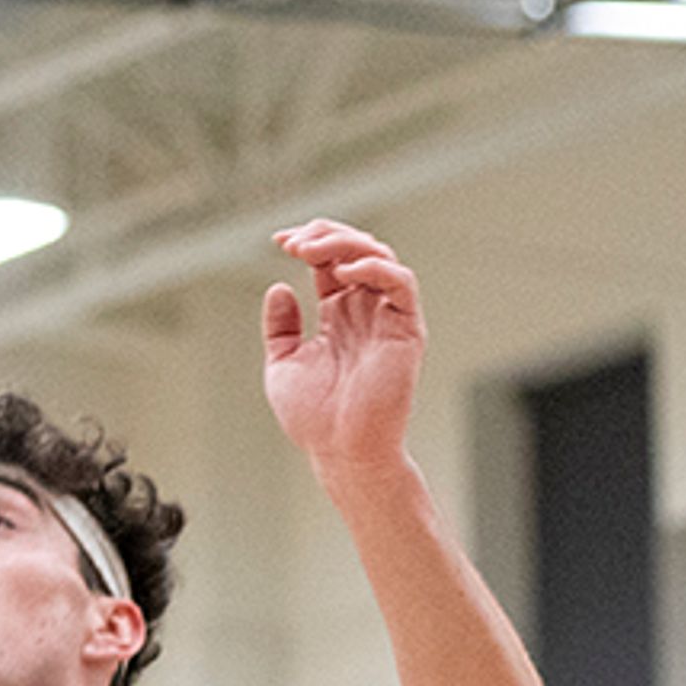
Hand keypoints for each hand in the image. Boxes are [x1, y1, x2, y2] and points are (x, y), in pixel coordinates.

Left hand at [265, 219, 423, 479]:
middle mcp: (365, 311)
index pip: (330, 260)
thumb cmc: (315, 418)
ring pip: (380, 257)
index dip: (308, 241)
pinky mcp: (406, 331)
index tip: (279, 240)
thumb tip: (280, 287)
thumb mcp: (283, 361)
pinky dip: (375, 267)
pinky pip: (401, 285)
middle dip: (325, 233)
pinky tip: (343, 272)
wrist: (341, 451)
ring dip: (345, 243)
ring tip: (309, 250)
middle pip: (356, 249)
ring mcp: (386, 319)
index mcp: (338, 315)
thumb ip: (281, 325)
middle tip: (293, 241)